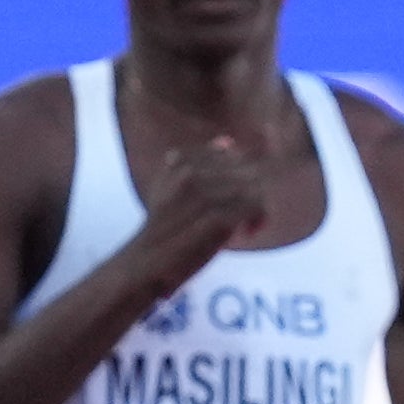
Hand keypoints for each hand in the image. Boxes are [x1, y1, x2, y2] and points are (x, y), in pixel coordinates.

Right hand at [144, 135, 269, 266]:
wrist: (146, 263)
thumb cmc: (163, 229)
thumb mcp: (171, 188)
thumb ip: (193, 164)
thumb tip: (227, 141)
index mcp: (182, 163)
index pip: (233, 155)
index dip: (241, 176)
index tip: (233, 199)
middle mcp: (192, 174)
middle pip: (249, 171)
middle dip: (254, 193)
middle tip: (244, 218)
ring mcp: (204, 195)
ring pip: (255, 189)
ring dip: (256, 210)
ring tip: (244, 228)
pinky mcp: (216, 218)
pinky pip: (255, 207)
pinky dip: (257, 222)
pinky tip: (244, 235)